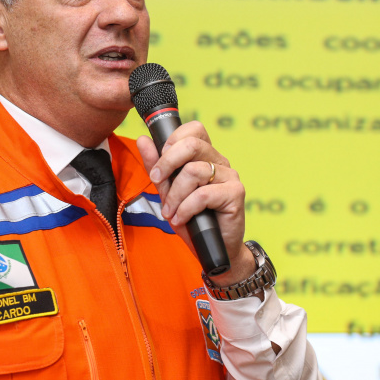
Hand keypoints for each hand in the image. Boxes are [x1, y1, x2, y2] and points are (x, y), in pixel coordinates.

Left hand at [135, 121, 256, 285]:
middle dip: (167, 162)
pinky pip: (203, 194)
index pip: (193, 129)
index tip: (160, 165)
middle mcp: (220, 162)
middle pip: (192, 144)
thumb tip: (143, 140)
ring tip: (171, 212)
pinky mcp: (236, 193)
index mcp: (205, 156)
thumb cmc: (192, 220)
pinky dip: (186, 209)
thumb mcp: (167, 192)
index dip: (172, 141)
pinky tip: (182, 219)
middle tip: (157, 181)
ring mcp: (230, 176)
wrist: (212, 250)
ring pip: (194, 172)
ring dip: (175, 195)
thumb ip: (156, 166)